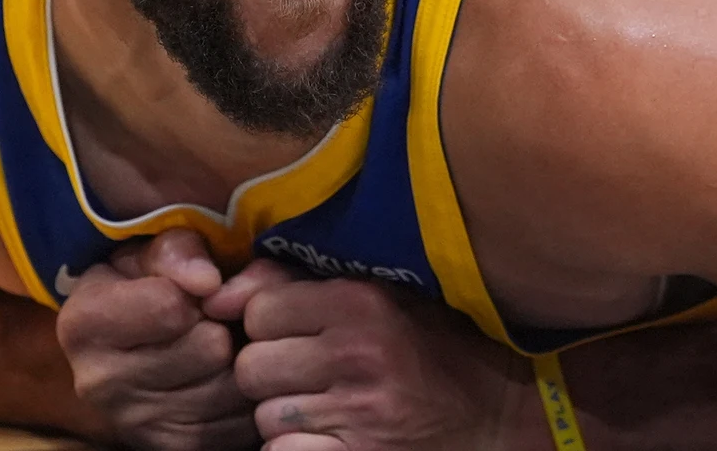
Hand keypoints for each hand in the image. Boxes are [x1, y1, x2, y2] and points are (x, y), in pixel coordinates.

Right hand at [54, 229, 254, 450]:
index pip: (172, 305)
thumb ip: (178, 251)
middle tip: (213, 318)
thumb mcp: (151, 252)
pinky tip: (225, 376)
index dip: (201, 288)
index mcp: (83, 323)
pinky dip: (244, 396)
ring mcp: (135, 424)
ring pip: (232, 386)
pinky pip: (239, 422)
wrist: (130, 345)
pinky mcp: (173, 448)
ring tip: (222, 343)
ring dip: (240, 359)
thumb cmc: (144, 284)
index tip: (196, 287)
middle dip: (224, 324)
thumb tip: (207, 281)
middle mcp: (98, 383)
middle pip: (210, 348)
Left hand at [212, 273, 526, 450]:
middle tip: (309, 377)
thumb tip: (216, 296)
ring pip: (265, 417)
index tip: (297, 335)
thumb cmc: (429, 347)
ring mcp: (360, 413)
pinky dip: (297, 449)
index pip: (258, 311)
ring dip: (285, 417)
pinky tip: (328, 438)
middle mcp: (357, 354)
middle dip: (270, 376)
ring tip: (327, 408)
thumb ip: (292, 283)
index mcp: (360, 302)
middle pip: (252, 367)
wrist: (501, 414)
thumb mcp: (375, 294)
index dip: (269, 327)